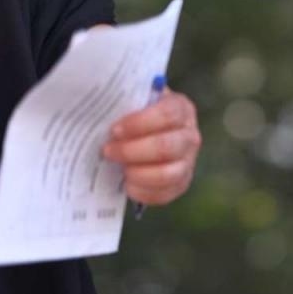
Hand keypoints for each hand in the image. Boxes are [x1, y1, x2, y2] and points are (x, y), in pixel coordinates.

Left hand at [101, 89, 201, 206]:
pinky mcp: (181, 184)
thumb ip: (125, 101)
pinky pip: (164, 194)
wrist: (153, 132)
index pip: (166, 115)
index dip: (138, 123)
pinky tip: (127, 184)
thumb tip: (102, 109)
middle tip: (108, 151)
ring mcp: (188, 162)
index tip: (114, 130)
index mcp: (181, 108)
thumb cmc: (141, 114)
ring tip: (120, 169)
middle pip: (165, 147)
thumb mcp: (137, 99)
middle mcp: (190, 135)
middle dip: (131, 151)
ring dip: (138, 173)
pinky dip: (143, 192)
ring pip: (167, 174)